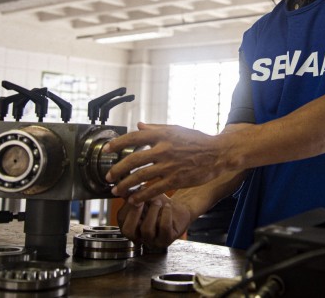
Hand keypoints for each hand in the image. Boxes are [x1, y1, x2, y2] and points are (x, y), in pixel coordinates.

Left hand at [104, 122, 226, 204]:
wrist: (217, 153)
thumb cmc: (197, 140)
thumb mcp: (176, 129)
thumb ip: (156, 128)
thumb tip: (139, 125)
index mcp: (162, 134)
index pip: (134, 137)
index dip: (117, 144)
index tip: (106, 150)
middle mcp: (163, 149)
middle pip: (133, 160)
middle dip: (117, 170)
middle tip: (108, 177)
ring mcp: (169, 165)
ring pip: (140, 177)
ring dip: (125, 185)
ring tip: (116, 190)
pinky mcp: (175, 179)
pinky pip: (153, 189)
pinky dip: (141, 196)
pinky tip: (133, 200)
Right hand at [118, 194, 191, 247]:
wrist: (178, 209)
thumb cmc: (160, 204)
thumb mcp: (145, 196)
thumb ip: (133, 194)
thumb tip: (122, 189)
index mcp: (131, 226)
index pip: (121, 220)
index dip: (127, 207)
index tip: (133, 195)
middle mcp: (139, 236)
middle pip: (128, 231)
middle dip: (134, 213)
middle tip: (141, 200)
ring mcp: (152, 241)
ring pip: (146, 230)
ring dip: (152, 211)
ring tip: (158, 202)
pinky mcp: (166, 240)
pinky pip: (163, 229)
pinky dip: (166, 214)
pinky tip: (167, 207)